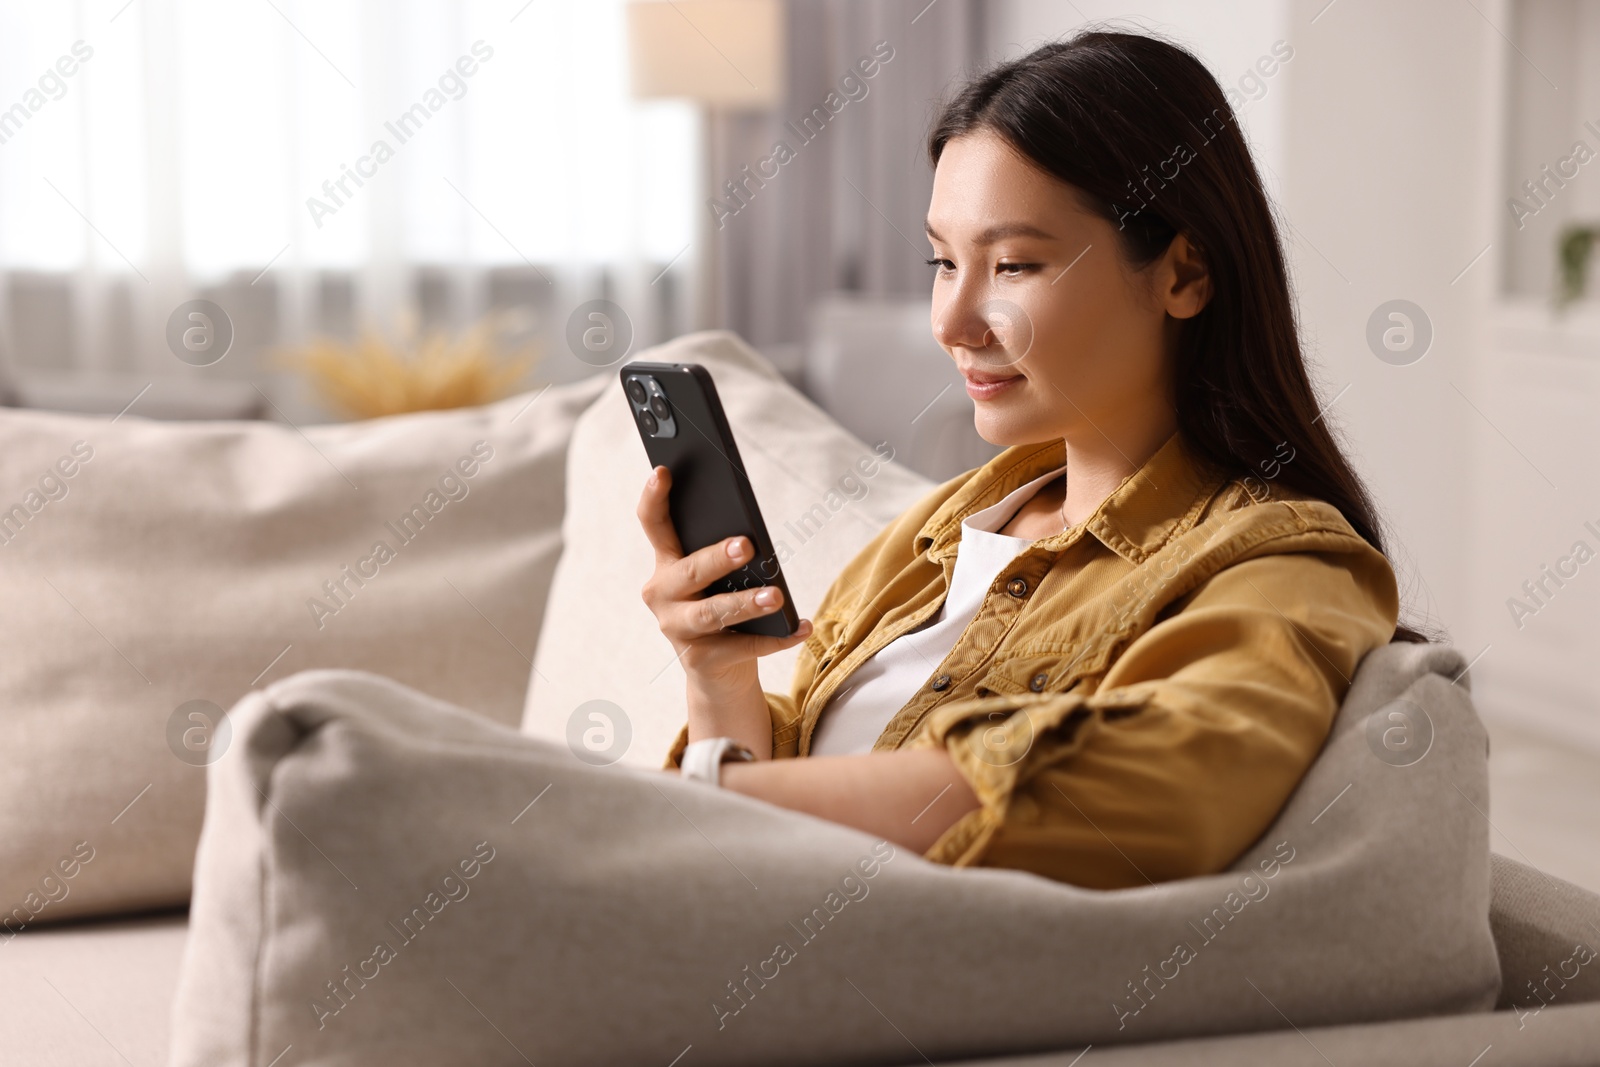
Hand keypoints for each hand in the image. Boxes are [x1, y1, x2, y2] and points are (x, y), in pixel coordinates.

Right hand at [637, 466, 811, 748]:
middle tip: (746, 545)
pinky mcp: (700, 660)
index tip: (662, 471)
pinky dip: (777, 638)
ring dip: (746, 603)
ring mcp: (677, 629)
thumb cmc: (721, 607)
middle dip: (716, 558)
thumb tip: (753, 534)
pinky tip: (801, 627)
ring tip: (776, 596)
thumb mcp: (717, 577)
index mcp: (665, 563)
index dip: (654, 498)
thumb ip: (722, 553)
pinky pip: (743, 647)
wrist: (717, 671)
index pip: (653, 524)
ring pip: (713, 613)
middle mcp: (662, 595)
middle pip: (688, 572)